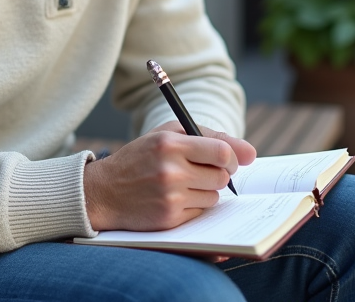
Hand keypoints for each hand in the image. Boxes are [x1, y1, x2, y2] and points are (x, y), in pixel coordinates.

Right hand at [83, 121, 256, 231]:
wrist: (104, 191)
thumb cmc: (141, 157)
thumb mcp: (167, 134)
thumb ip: (208, 136)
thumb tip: (251, 154)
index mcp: (170, 143)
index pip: (223, 152)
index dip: (232, 157)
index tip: (228, 160)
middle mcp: (170, 170)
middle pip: (222, 176)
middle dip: (218, 175)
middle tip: (200, 172)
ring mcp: (170, 197)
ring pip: (214, 197)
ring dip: (206, 192)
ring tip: (182, 185)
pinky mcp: (169, 219)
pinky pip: (201, 213)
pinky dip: (194, 207)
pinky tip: (174, 199)